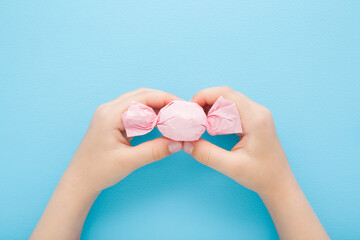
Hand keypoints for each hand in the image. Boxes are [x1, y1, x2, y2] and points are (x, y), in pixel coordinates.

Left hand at [31, 88, 182, 239]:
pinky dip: (149, 114)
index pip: (143, 97)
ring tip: (174, 115)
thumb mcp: (129, 161)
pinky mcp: (112, 121)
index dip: (164, 98)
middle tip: (181, 109)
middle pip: (141, 95)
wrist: (80, 180)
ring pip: (138, 102)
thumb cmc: (98, 171)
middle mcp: (109, 109)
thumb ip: (155, 151)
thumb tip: (178, 143)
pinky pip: (134, 111)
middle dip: (163, 100)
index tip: (182, 105)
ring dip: (156, 106)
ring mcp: (109, 114)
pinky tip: (160, 121)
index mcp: (110, 115)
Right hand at [184, 86, 293, 198]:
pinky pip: (234, 107)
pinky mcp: (255, 119)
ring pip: (230, 99)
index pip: (227, 94)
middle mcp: (258, 112)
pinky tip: (210, 123)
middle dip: (206, 100)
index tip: (190, 108)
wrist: (279, 183)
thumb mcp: (231, 167)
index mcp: (255, 119)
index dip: (205, 96)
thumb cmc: (261, 176)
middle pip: (227, 94)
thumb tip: (186, 143)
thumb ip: (206, 154)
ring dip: (212, 105)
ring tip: (198, 120)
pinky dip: (219, 111)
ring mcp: (258, 114)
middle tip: (191, 115)